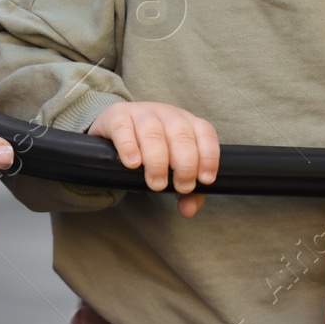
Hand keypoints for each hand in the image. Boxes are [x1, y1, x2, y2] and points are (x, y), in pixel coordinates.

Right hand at [87, 101, 218, 218]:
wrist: (116, 130)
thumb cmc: (151, 152)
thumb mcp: (172, 169)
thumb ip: (186, 191)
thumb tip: (188, 210)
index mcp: (187, 122)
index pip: (205, 132)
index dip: (208, 156)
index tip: (204, 180)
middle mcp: (167, 114)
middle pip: (181, 134)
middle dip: (184, 164)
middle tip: (180, 187)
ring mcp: (141, 112)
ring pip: (152, 132)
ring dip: (157, 161)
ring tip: (156, 183)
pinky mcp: (117, 116)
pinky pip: (123, 128)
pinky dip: (129, 147)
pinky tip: (133, 164)